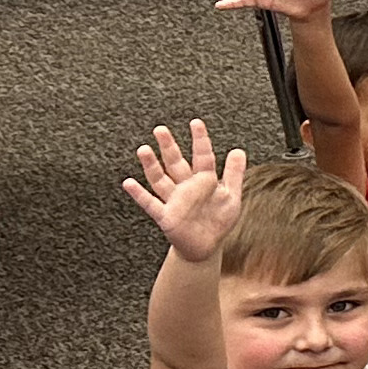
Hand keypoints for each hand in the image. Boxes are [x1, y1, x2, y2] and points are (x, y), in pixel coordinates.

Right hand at [122, 121, 242, 260]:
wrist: (206, 245)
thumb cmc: (217, 220)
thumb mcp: (232, 196)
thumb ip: (234, 174)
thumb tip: (238, 150)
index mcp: (204, 180)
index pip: (202, 156)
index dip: (200, 140)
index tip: (196, 123)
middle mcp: (186, 187)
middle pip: (175, 163)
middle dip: (169, 147)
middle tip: (160, 130)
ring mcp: (174, 200)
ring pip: (160, 179)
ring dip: (151, 165)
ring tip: (144, 149)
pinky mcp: (166, 216)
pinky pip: (150, 203)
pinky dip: (139, 194)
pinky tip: (129, 183)